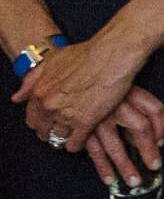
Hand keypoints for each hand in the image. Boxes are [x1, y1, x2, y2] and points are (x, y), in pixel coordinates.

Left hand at [15, 30, 145, 157]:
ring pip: (58, 138)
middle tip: (59, 130)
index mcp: (39, 91)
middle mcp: (49, 105)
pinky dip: (76, 144)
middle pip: (42, 130)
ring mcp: (66, 115)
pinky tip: (80, 140)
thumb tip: (17, 97)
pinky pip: (74, 143)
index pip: (31, 117)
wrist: (112, 55)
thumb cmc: (86, 54)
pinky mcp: (85, 122)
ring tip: (71, 135)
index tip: (47, 122)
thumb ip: (32, 80)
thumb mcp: (52, 61)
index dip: (40, 121)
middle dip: (50, 132)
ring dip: (64, 138)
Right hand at [81, 87, 163, 189]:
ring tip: (133, 181)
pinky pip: (94, 151)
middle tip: (154, 166)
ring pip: (116, 146)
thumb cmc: (96, 81)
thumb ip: (134, 104)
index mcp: (129, 91)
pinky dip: (102, 166)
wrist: (67, 75)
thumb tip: (147, 135)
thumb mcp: (120, 85)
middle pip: (140, 128)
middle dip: (148, 150)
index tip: (162, 141)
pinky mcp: (81, 128)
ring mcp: (97, 117)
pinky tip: (109, 178)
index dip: (162, 125)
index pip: (155, 108)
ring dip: (125, 166)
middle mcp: (115, 103)